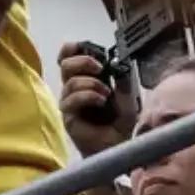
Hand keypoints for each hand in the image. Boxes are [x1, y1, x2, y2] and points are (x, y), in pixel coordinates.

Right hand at [58, 41, 137, 156]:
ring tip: (106, 94)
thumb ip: (124, 82)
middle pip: (65, 64)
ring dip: (91, 83)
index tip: (86, 47)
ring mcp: (69, 102)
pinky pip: (72, 99)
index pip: (68, 57)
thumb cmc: (121, 124)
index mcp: (86, 79)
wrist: (118, 147)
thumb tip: (121, 64)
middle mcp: (74, 88)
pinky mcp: (68, 115)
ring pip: (70, 81)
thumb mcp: (129, 99)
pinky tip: (100, 101)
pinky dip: (88, 96)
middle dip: (82, 61)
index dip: (72, 49)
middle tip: (99, 67)